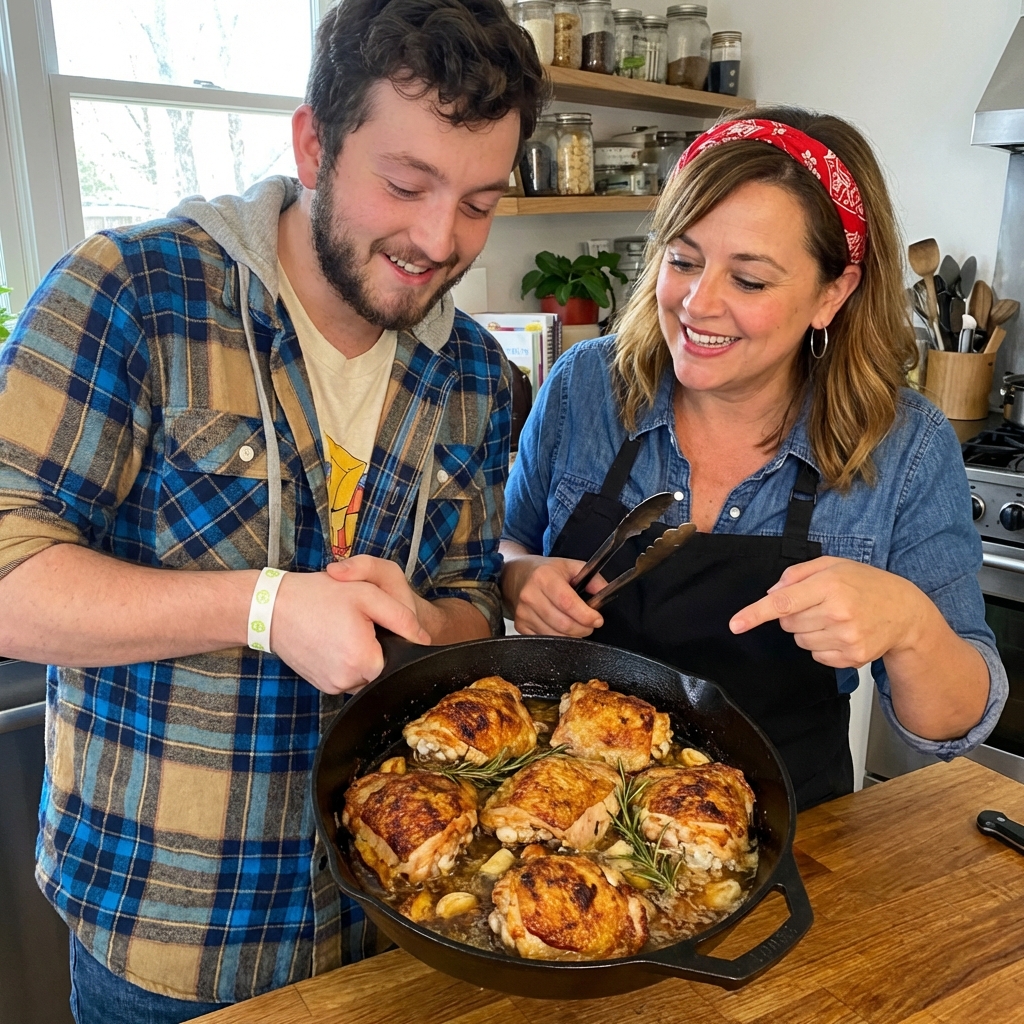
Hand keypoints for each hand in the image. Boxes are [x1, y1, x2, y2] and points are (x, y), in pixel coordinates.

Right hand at [271, 566, 429, 694]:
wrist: (272, 608)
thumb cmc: (319, 596)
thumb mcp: (368, 594)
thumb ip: (402, 618)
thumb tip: (424, 640)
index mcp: (364, 661)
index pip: (399, 660)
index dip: (393, 639)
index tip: (378, 623)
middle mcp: (348, 681)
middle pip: (382, 668)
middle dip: (377, 646)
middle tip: (357, 621)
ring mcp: (333, 686)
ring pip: (365, 673)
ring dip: (361, 653)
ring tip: (342, 628)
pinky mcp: (322, 685)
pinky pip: (347, 675)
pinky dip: (345, 659)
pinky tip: (332, 639)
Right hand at [503, 554, 606, 637]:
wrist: (517, 576)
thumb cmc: (547, 572)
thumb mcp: (570, 567)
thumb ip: (593, 579)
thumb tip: (605, 595)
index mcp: (544, 577)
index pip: (567, 603)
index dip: (585, 615)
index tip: (597, 620)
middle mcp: (530, 595)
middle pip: (563, 623)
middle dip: (583, 629)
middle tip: (590, 625)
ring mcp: (523, 613)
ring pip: (555, 636)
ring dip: (572, 636)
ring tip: (577, 626)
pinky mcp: (520, 625)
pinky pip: (545, 640)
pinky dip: (558, 639)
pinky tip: (562, 629)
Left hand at [728, 556, 926, 668]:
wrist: (905, 612)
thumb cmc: (866, 584)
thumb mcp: (833, 565)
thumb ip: (797, 575)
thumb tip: (771, 594)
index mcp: (829, 585)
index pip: (783, 603)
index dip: (755, 614)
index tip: (735, 624)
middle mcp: (837, 613)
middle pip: (787, 623)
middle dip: (793, 615)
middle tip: (818, 604)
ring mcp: (846, 638)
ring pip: (799, 641)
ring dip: (807, 631)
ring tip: (833, 618)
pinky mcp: (851, 657)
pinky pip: (816, 656)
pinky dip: (821, 645)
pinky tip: (840, 632)